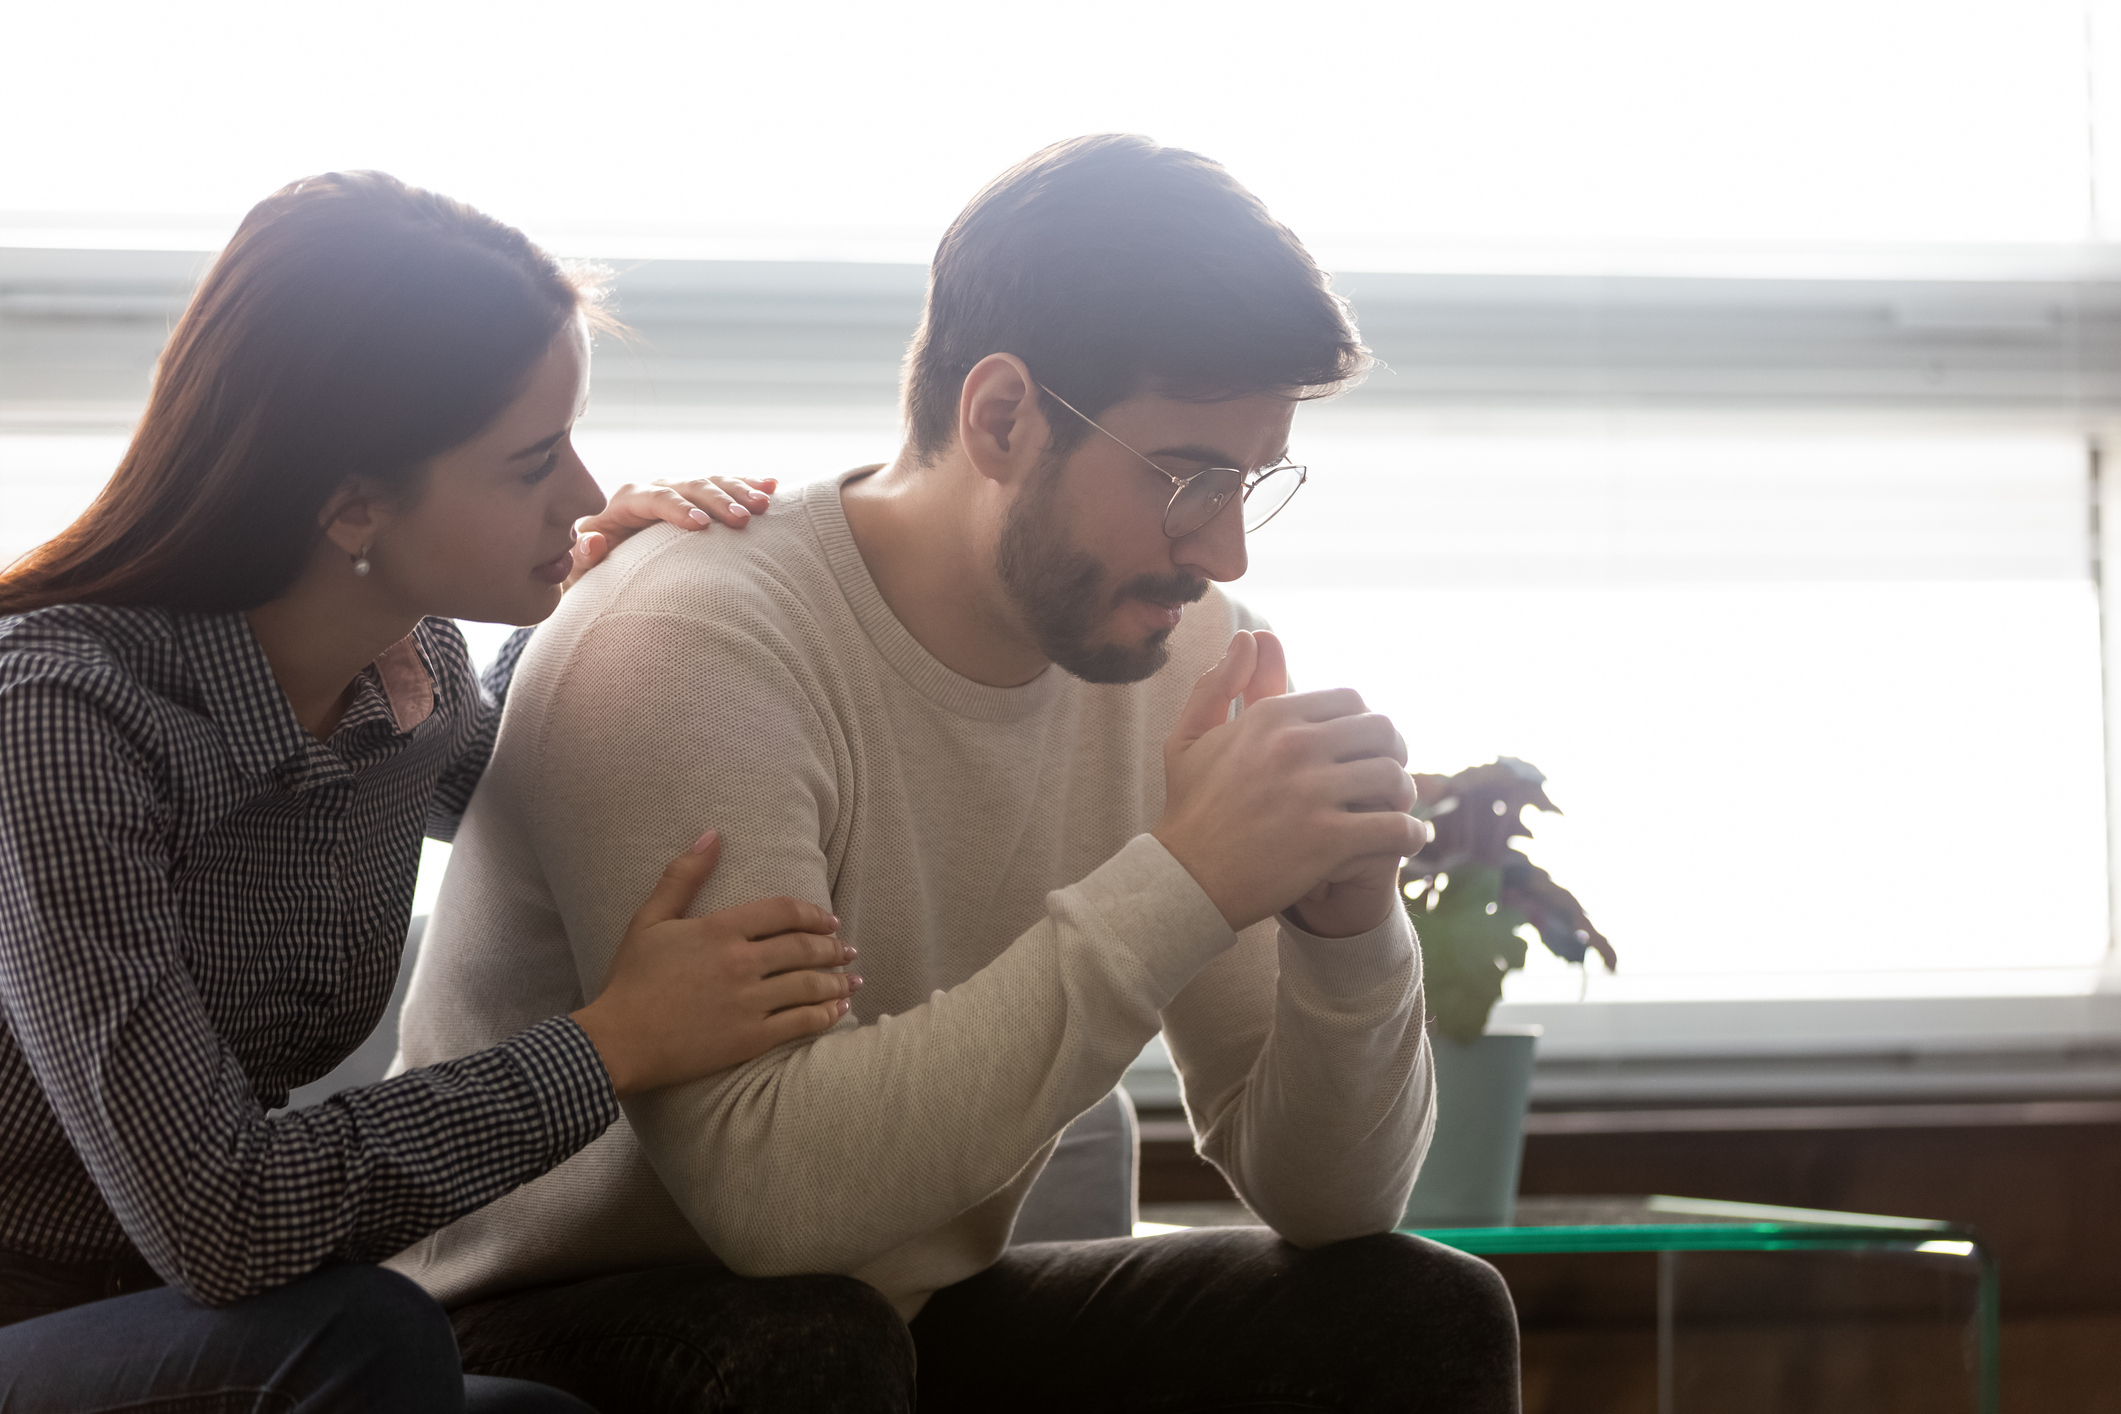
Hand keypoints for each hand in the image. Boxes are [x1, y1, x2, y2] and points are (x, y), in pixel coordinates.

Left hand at [566, 475, 778, 587]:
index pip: (654, 498)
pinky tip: (773, 488)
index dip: (677, 509)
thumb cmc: (598, 569)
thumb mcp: (584, 568)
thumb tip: (592, 540)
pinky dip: (748, 485)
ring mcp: (681, 492)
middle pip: (690, 486)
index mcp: (627, 502)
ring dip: (739, 491)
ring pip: (712, 482)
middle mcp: (656, 489)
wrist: (611, 562)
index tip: (702, 526)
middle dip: (717, 500)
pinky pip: (726, 486)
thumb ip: (584, 555)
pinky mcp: (699, 499)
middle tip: (743, 518)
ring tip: (764, 506)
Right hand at [570, 829, 855, 1097]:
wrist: (618, 1041)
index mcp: (720, 930)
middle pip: (803, 948)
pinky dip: (825, 1016)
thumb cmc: (631, 980)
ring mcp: (749, 1002)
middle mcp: (741, 962)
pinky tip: (838, 1012)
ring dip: (837, 982)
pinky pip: (800, 1024)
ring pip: (809, 986)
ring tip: (852, 980)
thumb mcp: (651, 920)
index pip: (783, 911)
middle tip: (848, 949)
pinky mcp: (751, 1039)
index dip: (813, 914)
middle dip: (833, 948)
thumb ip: (683, 876)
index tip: (829, 921)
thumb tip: (713, 834)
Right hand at [1153, 631, 1425, 936]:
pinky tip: (1407, 839)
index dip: (1365, 723)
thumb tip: (1248, 638)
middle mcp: (1294, 747)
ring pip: (1395, 777)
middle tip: (1389, 776)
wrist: (1184, 880)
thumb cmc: (1190, 809)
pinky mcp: (1327, 841)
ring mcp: (1312, 794)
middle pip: (1382, 730)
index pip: (1350, 700)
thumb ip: (1218, 683)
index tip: (1363, 747)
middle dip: (1394, 751)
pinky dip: (1411, 834)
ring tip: (1398, 809)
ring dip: (1405, 794)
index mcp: (1270, 718)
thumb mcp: (1190, 737)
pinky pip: (1396, 828)